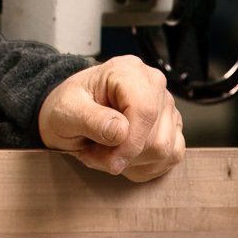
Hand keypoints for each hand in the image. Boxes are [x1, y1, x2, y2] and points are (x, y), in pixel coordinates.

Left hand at [37, 56, 185, 182]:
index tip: (111, 162)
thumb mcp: (66, 111)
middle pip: (155, 137)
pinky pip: (171, 156)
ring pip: (164, 150)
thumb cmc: (69, 106)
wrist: (72, 111)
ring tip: (105, 152)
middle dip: (122, 156)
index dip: (130, 144)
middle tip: (93, 154)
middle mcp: (153, 85)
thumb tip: (120, 131)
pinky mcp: (171, 126)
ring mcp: (165, 106)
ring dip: (131, 163)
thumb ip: (91, 119)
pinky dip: (146, 166)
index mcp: (128, 71)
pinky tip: (124, 158)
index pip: (145, 110)